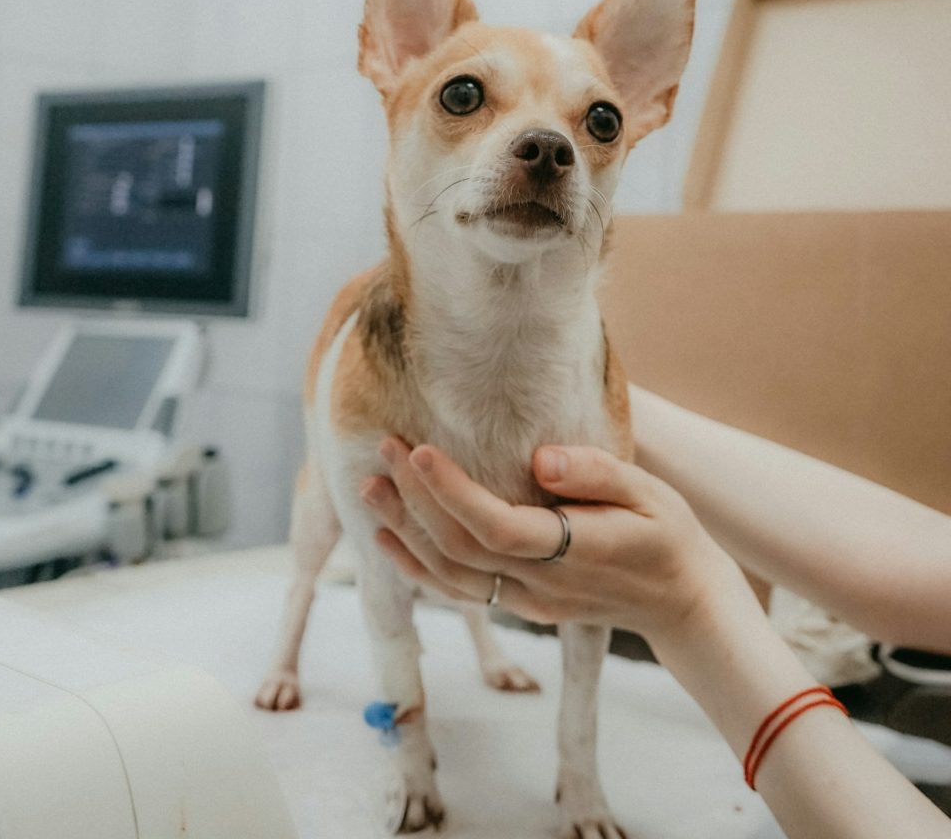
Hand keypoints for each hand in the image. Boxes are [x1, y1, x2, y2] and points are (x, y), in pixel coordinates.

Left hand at [362, 439, 739, 643]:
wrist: (682, 603)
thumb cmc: (668, 535)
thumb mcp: (651, 494)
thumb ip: (597, 474)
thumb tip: (540, 459)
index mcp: (574, 551)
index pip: (497, 526)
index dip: (452, 493)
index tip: (419, 451)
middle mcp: (542, 585)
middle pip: (459, 549)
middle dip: (414, 499)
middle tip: (384, 447)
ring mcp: (528, 602)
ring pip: (449, 576)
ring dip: (405, 532)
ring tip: (370, 489)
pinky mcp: (520, 606)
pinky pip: (458, 591)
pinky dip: (417, 567)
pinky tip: (390, 539)